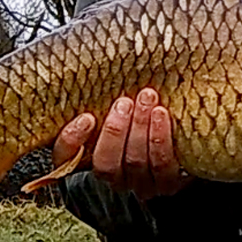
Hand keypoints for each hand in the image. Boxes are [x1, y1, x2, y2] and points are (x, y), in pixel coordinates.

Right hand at [52, 87, 192, 199]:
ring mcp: (139, 185)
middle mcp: (111, 177)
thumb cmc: (134, 116)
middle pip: (106, 163)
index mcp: (85, 160)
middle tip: (124, 102)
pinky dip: (161, 139)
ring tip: (147, 99)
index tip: (86, 117)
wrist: (176, 144)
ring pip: (135, 162)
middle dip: (116, 131)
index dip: (72, 140)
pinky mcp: (166, 184)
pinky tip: (161, 114)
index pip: (65, 159)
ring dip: (141, 129)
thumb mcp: (109, 108)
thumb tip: (87, 56)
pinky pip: (163, 166)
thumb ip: (98, 97)